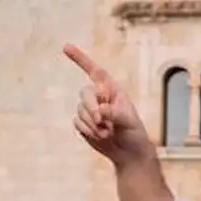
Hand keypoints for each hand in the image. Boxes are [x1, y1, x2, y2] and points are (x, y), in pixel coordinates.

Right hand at [64, 44, 152, 166]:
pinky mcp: (83, 122)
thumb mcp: (130, 123)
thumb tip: (100, 109)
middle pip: (85, 93)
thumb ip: (116, 114)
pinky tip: (100, 137)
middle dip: (91, 109)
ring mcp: (90, 109)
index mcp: (114, 91)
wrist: (129, 153)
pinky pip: (77, 123)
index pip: (96, 72)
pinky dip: (88, 131)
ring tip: (109, 133)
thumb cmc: (134, 135)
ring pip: (80, 110)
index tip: (65, 47)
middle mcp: (100, 98)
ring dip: (93, 125)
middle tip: (103, 122)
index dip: (81, 59)